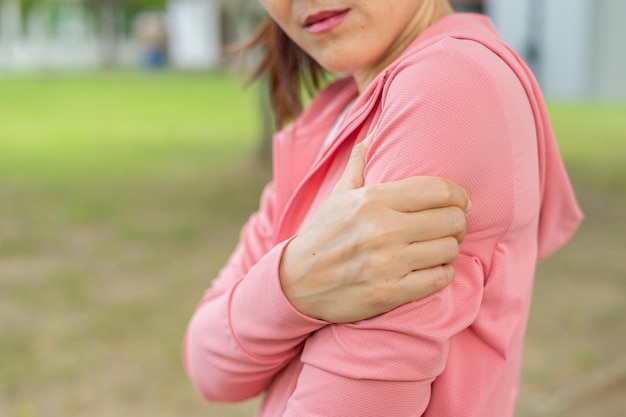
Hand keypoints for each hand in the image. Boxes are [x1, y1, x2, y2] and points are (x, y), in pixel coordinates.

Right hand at [279, 132, 470, 322]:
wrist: (295, 280)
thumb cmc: (324, 233)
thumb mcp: (339, 194)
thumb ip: (360, 161)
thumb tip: (375, 131)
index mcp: (373, 200)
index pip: (439, 190)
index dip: (459, 196)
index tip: (459, 202)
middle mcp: (382, 229)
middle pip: (452, 220)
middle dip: (457, 223)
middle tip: (449, 227)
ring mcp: (387, 263)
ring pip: (449, 250)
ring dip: (449, 249)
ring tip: (437, 247)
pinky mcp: (389, 292)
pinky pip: (439, 279)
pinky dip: (441, 273)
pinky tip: (431, 268)